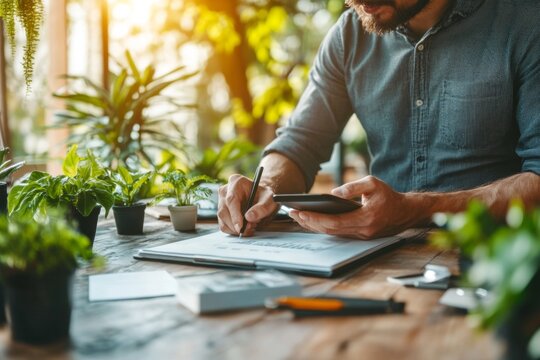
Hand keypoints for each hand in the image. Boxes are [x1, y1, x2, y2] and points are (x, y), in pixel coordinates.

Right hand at [217, 174, 278, 235]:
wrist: (262, 199)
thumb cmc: (264, 197)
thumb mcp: (269, 200)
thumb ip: (262, 208)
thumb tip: (249, 217)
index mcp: (236, 182)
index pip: (231, 200)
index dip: (235, 215)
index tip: (240, 227)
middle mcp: (225, 190)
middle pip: (224, 211)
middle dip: (236, 224)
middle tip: (250, 228)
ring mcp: (221, 201)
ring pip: (222, 220)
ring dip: (236, 228)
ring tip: (250, 227)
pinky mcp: (221, 212)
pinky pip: (223, 225)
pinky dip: (233, 231)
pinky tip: (244, 227)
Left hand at [288, 176, 413, 238]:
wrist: (405, 212)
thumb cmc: (388, 195)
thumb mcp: (373, 183)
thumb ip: (353, 186)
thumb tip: (333, 194)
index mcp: (366, 218)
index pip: (335, 222)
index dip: (316, 218)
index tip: (300, 212)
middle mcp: (363, 231)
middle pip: (330, 230)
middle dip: (310, 222)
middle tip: (292, 213)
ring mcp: (361, 236)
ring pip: (333, 233)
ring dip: (314, 226)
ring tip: (297, 216)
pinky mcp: (360, 236)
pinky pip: (338, 233)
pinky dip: (323, 227)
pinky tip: (311, 220)